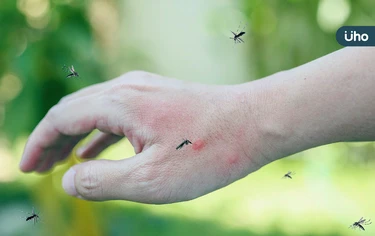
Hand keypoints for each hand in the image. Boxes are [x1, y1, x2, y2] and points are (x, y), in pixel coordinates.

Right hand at [19, 71, 268, 203]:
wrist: (254, 123)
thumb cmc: (209, 152)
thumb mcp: (151, 180)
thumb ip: (103, 182)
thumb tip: (69, 180)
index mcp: (119, 103)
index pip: (61, 119)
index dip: (39, 144)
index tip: (28, 168)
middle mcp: (128, 88)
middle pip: (75, 111)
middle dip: (53, 140)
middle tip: (39, 168)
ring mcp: (146, 89)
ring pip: (96, 111)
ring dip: (75, 137)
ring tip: (62, 162)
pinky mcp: (160, 98)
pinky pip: (119, 114)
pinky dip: (100, 134)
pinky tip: (96, 151)